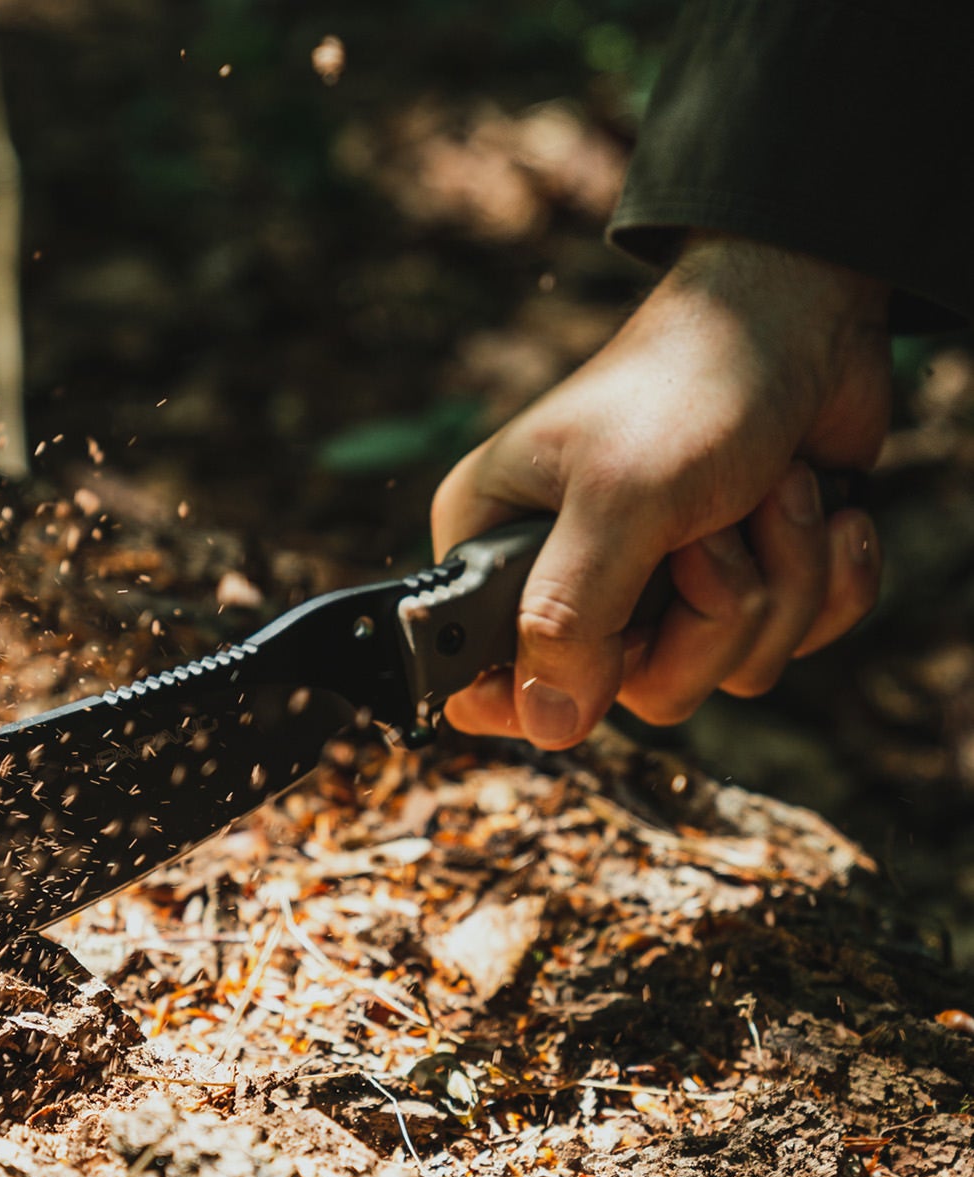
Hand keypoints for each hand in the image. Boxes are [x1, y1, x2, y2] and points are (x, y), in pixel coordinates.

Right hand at [430, 234, 891, 747]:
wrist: (809, 312)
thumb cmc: (692, 382)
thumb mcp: (619, 498)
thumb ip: (571, 617)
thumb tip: (546, 727)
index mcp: (499, 551)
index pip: (484, 684)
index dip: (542, 697)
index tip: (605, 654)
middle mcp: (570, 582)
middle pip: (635, 689)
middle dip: (709, 610)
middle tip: (711, 524)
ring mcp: (658, 591)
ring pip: (724, 670)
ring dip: (782, 578)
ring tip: (771, 489)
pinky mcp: (741, 585)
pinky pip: (791, 643)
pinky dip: (829, 580)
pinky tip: (826, 512)